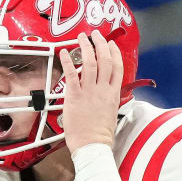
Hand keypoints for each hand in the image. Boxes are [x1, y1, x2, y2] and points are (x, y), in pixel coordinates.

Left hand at [59, 30, 123, 152]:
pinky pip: (72, 74)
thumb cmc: (101, 135)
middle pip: (105, 60)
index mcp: (114, 94)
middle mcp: (103, 89)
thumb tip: (106, 96)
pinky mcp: (75, 96)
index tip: (111, 44)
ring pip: (90, 62)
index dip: (114, 53)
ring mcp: (90, 92)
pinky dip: (67, 61)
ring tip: (81, 37)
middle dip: (100, 44)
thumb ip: (108, 101)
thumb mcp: (111, 114)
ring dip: (85, 47)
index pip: (117, 67)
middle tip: (95, 34)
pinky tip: (64, 52)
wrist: (93, 146)